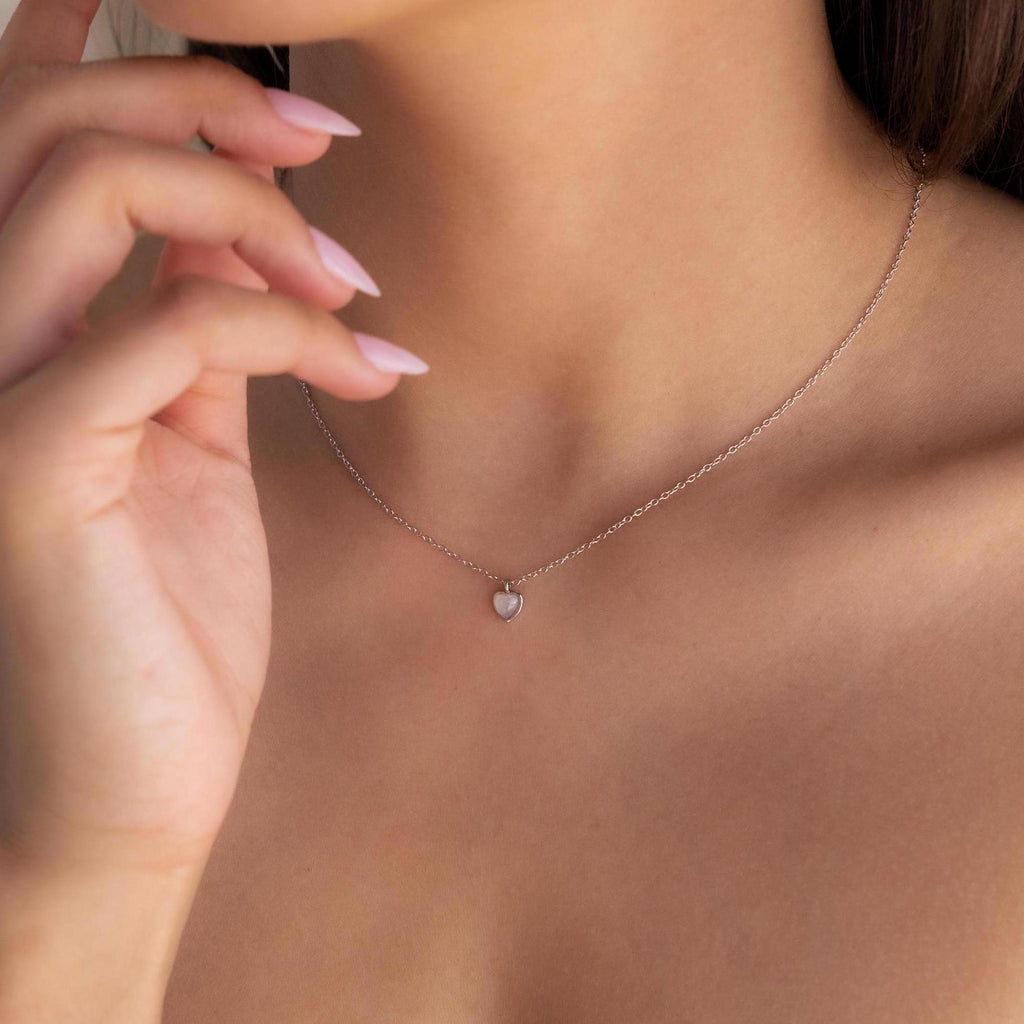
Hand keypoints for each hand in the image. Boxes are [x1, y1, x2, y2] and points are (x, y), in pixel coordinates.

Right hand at [0, 0, 416, 872]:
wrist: (127, 780)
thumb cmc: (160, 622)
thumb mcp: (186, 443)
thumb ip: (197, 324)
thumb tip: (240, 222)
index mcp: (10, 325)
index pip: (29, 131)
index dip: (149, 70)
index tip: (293, 118)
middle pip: (48, 119)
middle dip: (208, 105)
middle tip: (324, 152)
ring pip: (92, 188)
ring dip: (255, 208)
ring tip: (351, 283)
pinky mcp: (25, 463)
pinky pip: (175, 327)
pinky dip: (294, 330)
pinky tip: (370, 370)